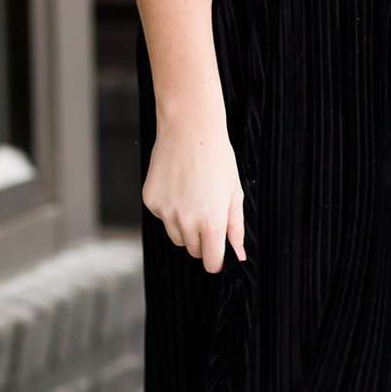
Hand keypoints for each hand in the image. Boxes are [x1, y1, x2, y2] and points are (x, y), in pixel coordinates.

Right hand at [141, 120, 247, 272]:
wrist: (189, 129)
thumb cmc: (217, 158)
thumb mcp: (234, 192)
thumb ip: (236, 227)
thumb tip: (239, 255)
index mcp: (211, 223)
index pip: (211, 263)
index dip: (216, 259)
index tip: (218, 251)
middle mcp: (186, 222)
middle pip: (193, 251)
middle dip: (202, 240)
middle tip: (207, 211)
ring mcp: (165, 212)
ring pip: (176, 236)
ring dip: (185, 226)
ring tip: (193, 196)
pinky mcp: (150, 201)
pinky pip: (162, 217)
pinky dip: (169, 208)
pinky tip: (177, 185)